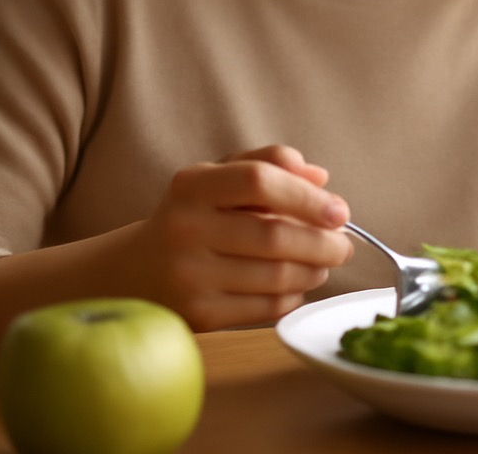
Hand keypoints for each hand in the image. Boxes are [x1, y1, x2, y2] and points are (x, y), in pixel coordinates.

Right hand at [126, 145, 353, 331]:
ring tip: (323, 264)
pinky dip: (293, 296)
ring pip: (276, 276)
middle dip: (323, 244)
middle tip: (343, 246)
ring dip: (314, 271)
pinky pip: (265, 307)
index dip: (308, 197)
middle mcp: (185, 228)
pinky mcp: (198, 314)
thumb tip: (320, 177)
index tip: (340, 211)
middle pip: (274, 236)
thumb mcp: (218, 178)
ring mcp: (189, 275)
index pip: (259, 181)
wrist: (135, 272)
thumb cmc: (192, 216)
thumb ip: (268, 163)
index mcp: (192, 185)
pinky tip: (296, 286)